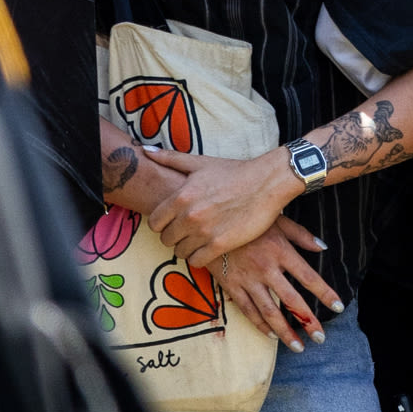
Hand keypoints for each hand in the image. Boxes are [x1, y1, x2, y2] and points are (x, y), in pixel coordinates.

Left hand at [148, 149, 299, 265]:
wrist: (268, 183)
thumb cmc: (235, 172)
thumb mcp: (201, 162)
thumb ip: (170, 158)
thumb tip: (145, 150)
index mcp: (180, 196)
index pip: (154, 223)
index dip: (162, 224)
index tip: (173, 222)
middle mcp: (189, 216)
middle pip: (165, 239)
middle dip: (174, 237)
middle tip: (187, 232)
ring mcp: (204, 232)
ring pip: (180, 252)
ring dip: (187, 248)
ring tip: (199, 241)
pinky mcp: (220, 244)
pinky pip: (197, 261)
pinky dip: (200, 257)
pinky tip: (208, 248)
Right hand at [217, 216, 341, 351]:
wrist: (209, 222)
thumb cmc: (248, 219)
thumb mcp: (278, 220)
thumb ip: (301, 235)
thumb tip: (323, 248)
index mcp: (281, 251)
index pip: (309, 277)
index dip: (325, 294)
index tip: (339, 307)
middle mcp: (266, 268)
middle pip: (291, 300)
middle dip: (308, 321)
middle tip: (321, 337)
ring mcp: (247, 279)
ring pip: (269, 312)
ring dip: (285, 332)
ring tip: (298, 346)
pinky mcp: (231, 285)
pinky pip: (247, 310)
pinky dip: (260, 324)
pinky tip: (271, 335)